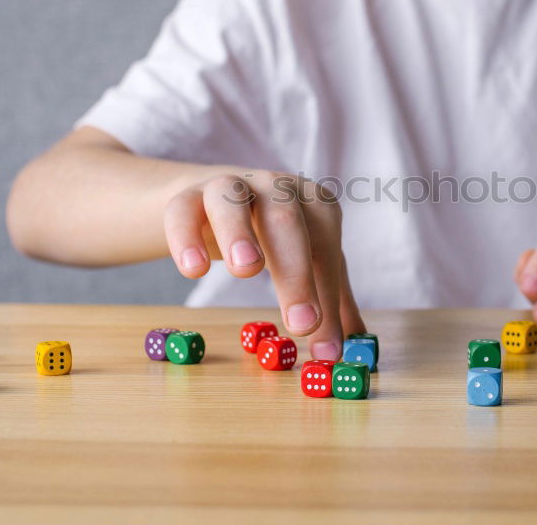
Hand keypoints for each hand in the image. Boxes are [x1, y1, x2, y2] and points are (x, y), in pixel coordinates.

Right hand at [163, 168, 364, 358]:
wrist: (213, 196)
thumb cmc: (272, 234)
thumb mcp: (307, 260)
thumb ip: (330, 300)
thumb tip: (353, 351)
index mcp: (316, 204)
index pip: (325, 249)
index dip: (329, 298)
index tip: (327, 350)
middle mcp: (277, 187)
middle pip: (289, 223)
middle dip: (297, 274)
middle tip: (302, 323)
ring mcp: (230, 185)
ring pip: (233, 202)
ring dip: (240, 234)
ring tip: (246, 271)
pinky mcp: (188, 195)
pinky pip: (184, 210)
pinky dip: (186, 238)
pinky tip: (192, 270)